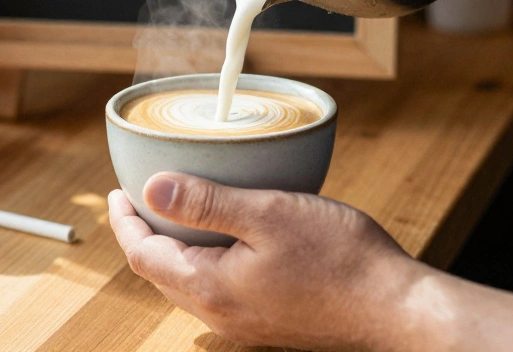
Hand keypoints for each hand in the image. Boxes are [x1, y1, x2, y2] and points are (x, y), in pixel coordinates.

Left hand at [108, 172, 422, 350]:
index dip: (124, 221)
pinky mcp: (268, 323)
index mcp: (211, 287)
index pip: (143, 254)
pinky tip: (229, 241)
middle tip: (142, 198)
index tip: (118, 191)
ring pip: (189, 284)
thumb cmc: (342, 261)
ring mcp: (245, 324)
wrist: (395, 310)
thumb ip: (207, 203)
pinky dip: (206, 262)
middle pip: (160, 273)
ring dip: (175, 250)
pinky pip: (219, 292)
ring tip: (180, 214)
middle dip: (145, 235)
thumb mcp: (269, 214)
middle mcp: (221, 314)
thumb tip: (151, 189)